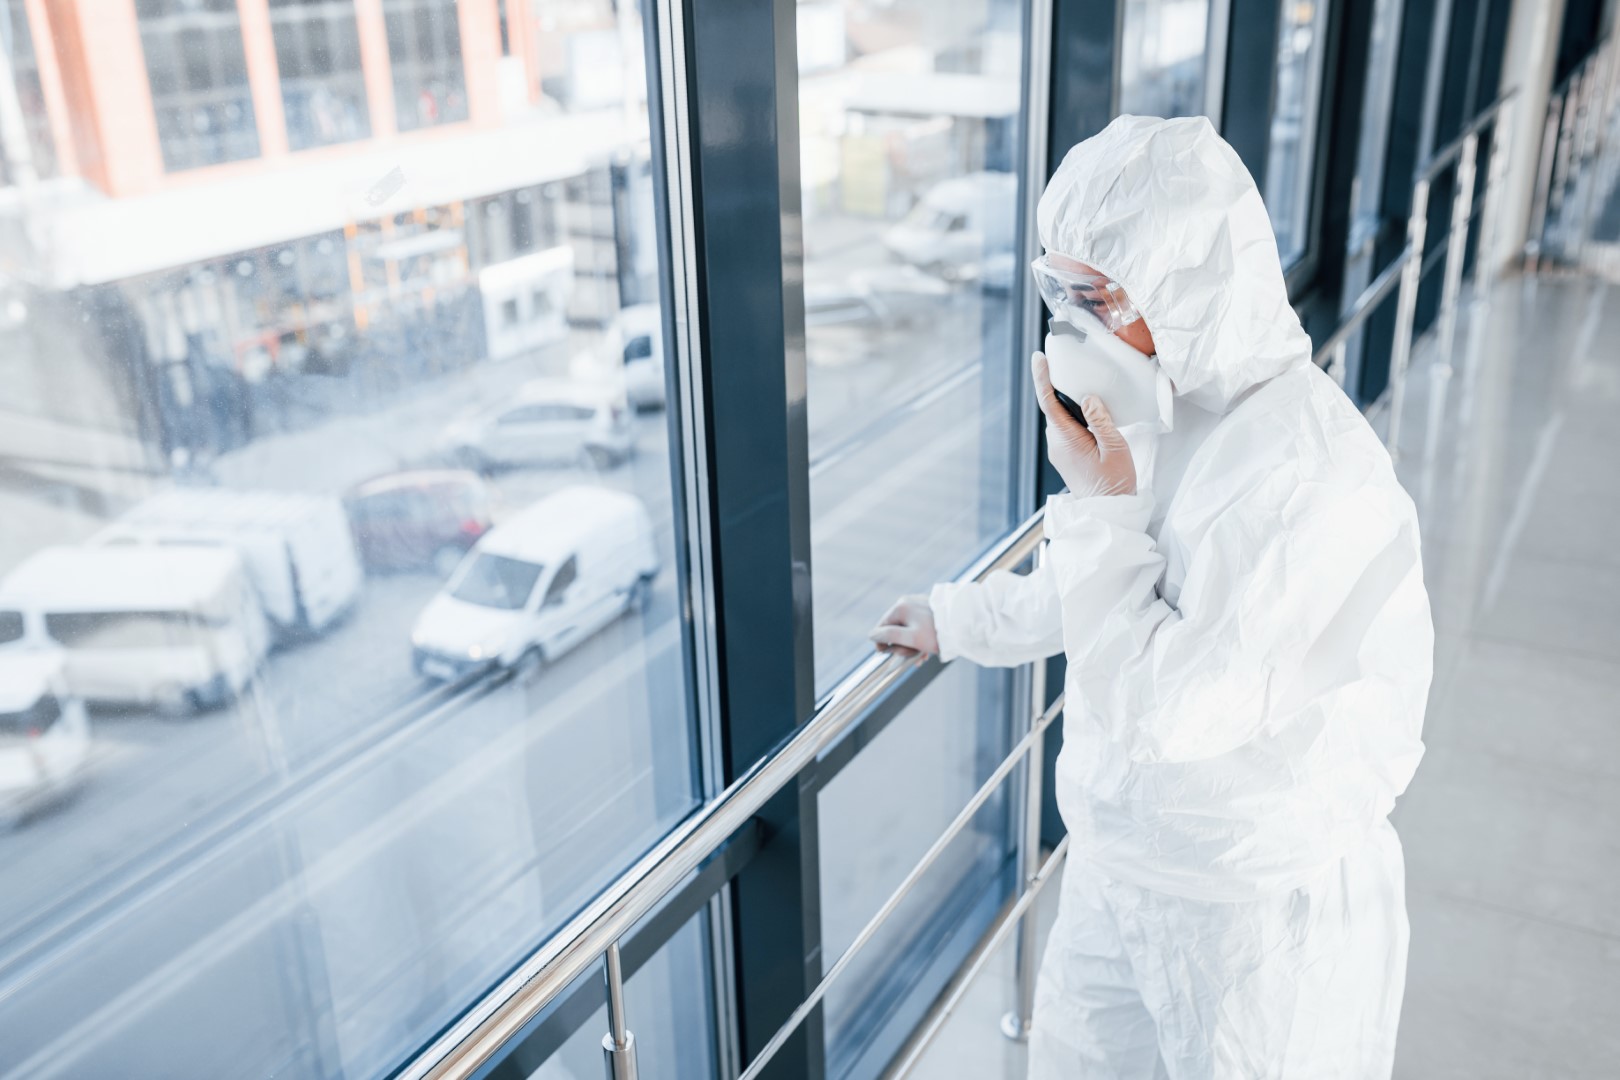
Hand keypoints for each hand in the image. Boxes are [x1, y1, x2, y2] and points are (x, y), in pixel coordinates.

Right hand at [869, 594, 938, 662]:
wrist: (965, 625)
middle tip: (915, 656)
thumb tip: (871, 636)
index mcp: (900, 607)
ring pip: (906, 630)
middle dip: (902, 646)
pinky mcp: (928, 610)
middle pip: (894, 630)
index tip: (895, 657)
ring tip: (923, 656)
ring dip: (911, 646)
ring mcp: (917, 605)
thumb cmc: (937, 634)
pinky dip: (919, 639)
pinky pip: (916, 626)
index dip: (884, 645)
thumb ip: (889, 637)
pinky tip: (927, 650)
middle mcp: (906, 603)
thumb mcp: (911, 639)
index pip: (881, 629)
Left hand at [1031, 351, 1135, 497]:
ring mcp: (1060, 451)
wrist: (1109, 511)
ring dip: (1067, 403)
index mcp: (1066, 440)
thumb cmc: (1114, 484)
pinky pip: (1066, 429)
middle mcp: (1057, 444)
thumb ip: (1101, 420)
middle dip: (1057, 386)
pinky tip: (1088, 412)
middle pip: (1053, 408)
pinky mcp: (1066, 456)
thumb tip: (1088, 398)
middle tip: (1065, 363)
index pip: (1048, 403)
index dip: (1042, 378)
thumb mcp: (1114, 448)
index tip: (1038, 359)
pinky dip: (1073, 417)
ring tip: (1081, 385)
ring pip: (1060, 419)